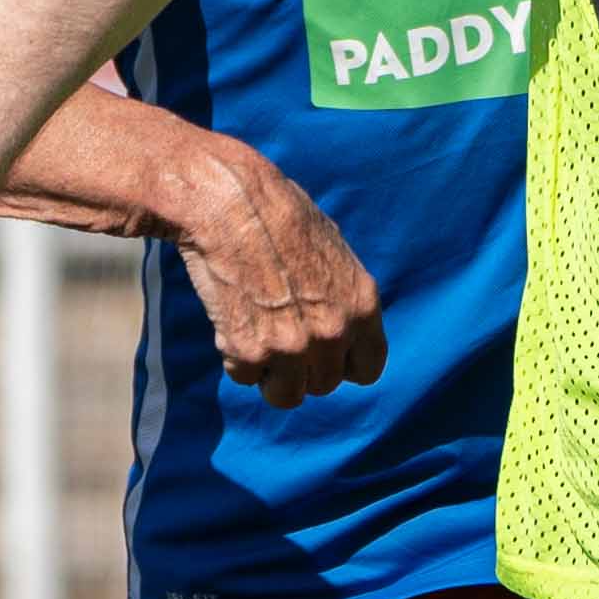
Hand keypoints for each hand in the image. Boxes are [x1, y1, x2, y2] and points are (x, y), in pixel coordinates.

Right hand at [174, 158, 387, 406]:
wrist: (231, 203)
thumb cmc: (280, 216)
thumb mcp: (334, 253)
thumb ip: (342, 298)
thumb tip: (338, 324)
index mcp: (362, 307)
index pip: (367, 370)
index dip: (342, 364)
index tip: (323, 353)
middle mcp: (334, 333)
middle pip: (323, 384)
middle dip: (302, 368)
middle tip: (278, 335)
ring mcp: (293, 347)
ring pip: (286, 395)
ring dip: (270, 374)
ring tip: (257, 337)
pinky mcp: (250, 352)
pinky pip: (245, 377)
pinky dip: (235, 357)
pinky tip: (232, 321)